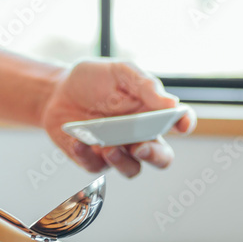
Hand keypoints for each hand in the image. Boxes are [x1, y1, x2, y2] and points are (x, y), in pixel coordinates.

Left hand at [40, 59, 195, 176]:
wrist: (57, 91)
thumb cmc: (93, 80)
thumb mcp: (119, 72)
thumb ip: (145, 85)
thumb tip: (171, 103)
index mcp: (152, 113)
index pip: (179, 121)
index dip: (185, 123)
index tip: (181, 123)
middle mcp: (139, 136)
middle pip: (161, 157)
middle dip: (155, 156)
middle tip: (141, 147)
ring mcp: (118, 150)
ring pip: (132, 169)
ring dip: (122, 162)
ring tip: (107, 147)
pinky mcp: (94, 160)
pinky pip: (96, 167)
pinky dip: (88, 155)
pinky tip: (79, 141)